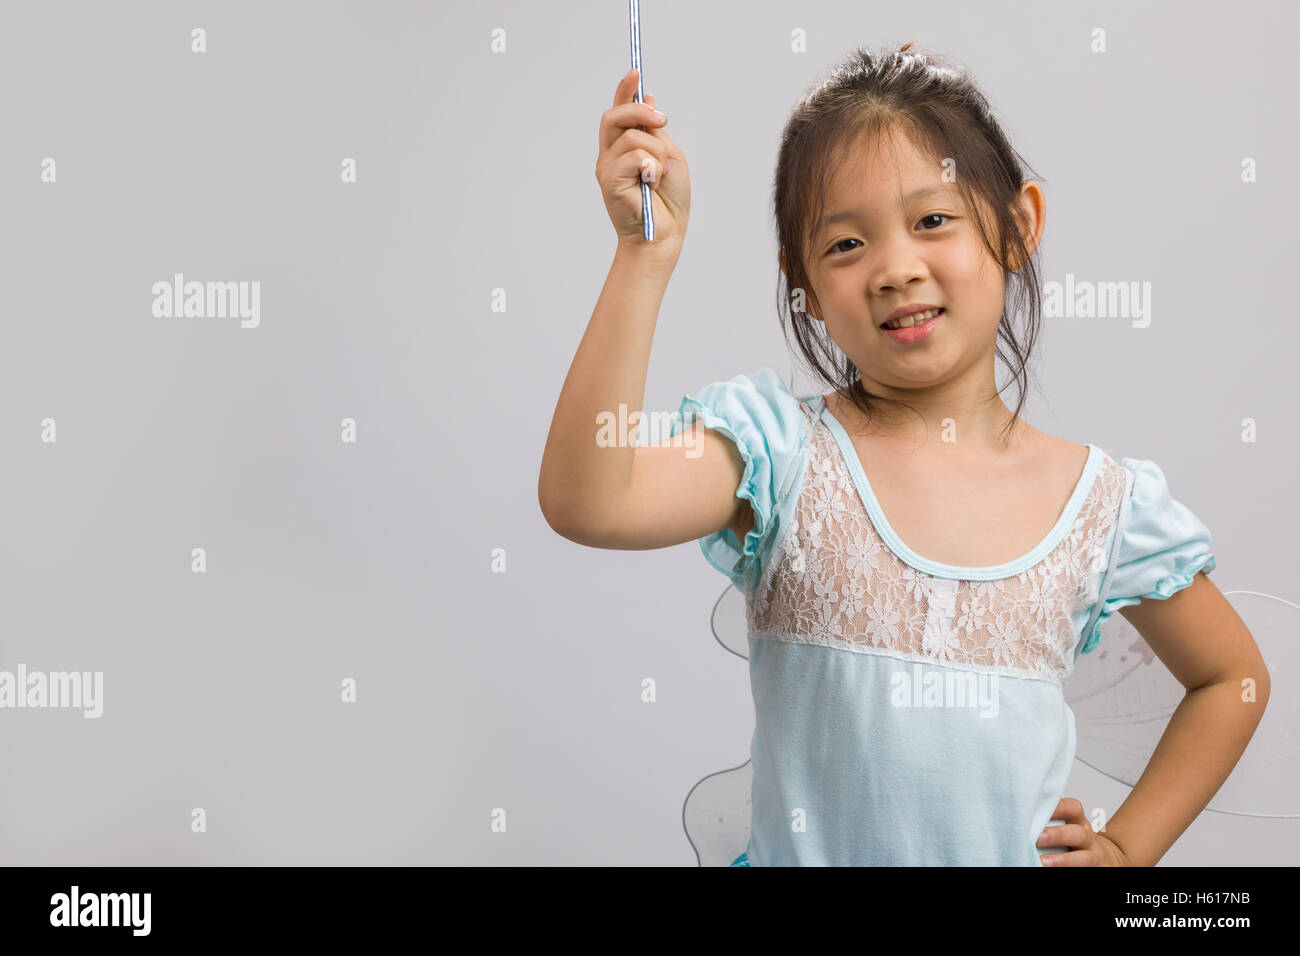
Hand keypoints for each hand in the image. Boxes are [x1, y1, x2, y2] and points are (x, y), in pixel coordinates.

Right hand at [595, 67, 690, 253]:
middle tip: (664, 123)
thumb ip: (656, 132)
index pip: (619, 112)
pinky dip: (652, 167)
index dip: (625, 91)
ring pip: (633, 137)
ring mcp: (608, 167)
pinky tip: (652, 184)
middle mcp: (611, 155)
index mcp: (625, 148)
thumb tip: (648, 100)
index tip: (636, 72)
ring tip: (658, 178)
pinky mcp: (609, 181)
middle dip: (641, 113)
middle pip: (616, 116)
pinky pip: (635, 156)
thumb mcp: (670, 157)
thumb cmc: (668, 201)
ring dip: (657, 154)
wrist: (664, 234)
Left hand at [1037, 797, 1129, 865]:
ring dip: (1064, 860)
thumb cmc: (1075, 842)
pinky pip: (1084, 870)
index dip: (1058, 806)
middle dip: (1058, 835)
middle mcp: (1088, 838)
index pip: (1073, 808)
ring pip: (1083, 857)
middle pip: (1077, 833)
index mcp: (1078, 822)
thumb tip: (1020, 818)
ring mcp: (1094, 856)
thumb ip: (1049, 821)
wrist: (1106, 859)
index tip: (1037, 806)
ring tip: (1044, 862)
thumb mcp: (1068, 826)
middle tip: (1037, 837)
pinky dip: (1069, 870)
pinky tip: (1052, 870)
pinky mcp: (1095, 870)